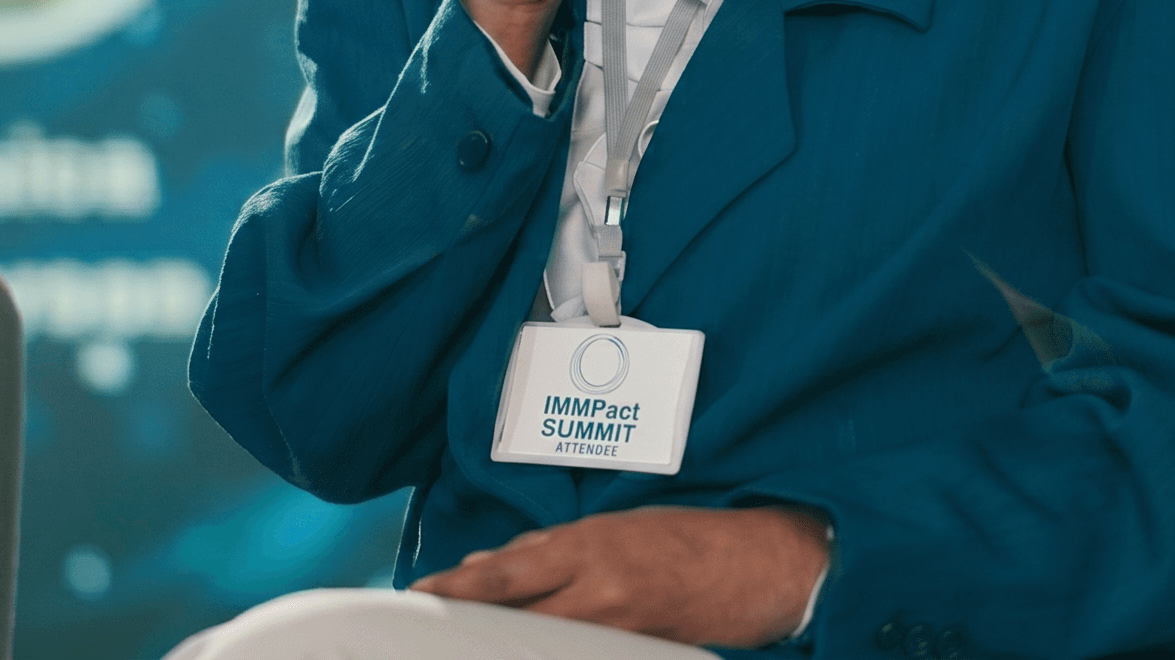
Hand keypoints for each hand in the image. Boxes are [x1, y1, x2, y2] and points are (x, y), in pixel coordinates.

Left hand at [409, 504, 830, 648]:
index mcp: (586, 548)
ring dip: (507, 641)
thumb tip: (484, 566)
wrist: (753, 568)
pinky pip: (576, 656)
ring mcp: (615, 631)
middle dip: (471, 625)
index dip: (456, 589)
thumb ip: (545, 551)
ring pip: (540, 644)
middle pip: (514, 620)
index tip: (421, 594)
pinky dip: (549, 651)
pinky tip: (532, 649)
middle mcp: (597, 592)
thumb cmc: (681, 539)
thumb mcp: (609, 528)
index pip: (503, 576)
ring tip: (475, 640)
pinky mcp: (633, 653)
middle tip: (435, 629)